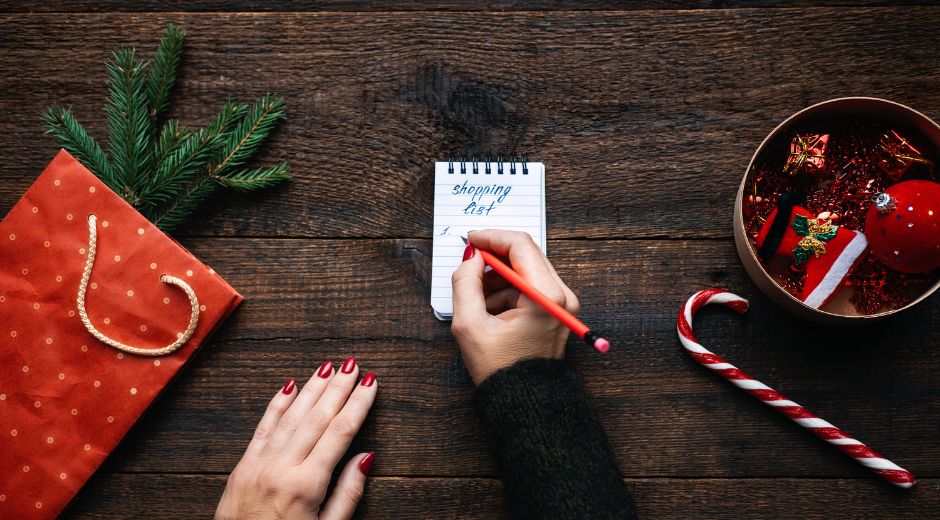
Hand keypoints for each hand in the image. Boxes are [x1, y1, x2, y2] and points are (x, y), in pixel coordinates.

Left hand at [215, 358, 377, 519]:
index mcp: (305, 485)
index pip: (339, 432)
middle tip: (353, 365)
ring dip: (311, 388)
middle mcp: (280, 469)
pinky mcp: (242, 467)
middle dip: (338, 388)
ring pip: (290, 416)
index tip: (371, 383)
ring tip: (328, 366)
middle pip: (316, 417)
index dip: (358, 404)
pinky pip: (263, 427)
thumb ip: (347, 494)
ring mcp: (258, 465)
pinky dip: (277, 404)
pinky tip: (289, 386)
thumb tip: (366, 458)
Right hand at [450, 230, 578, 383]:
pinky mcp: (557, 310)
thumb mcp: (470, 325)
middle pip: (526, 254)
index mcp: (545, 296)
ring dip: (498, 276)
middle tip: (469, 265)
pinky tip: (490, 311)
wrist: (526, 403)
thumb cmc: (501, 370)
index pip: (520, 245)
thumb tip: (470, 257)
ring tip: (477, 301)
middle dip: (494, 257)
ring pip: (526, 269)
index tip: (470, 240)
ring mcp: (563, 303)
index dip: (492, 237)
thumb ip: (465, 283)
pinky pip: (530, 286)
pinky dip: (507, 290)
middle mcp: (561, 295)